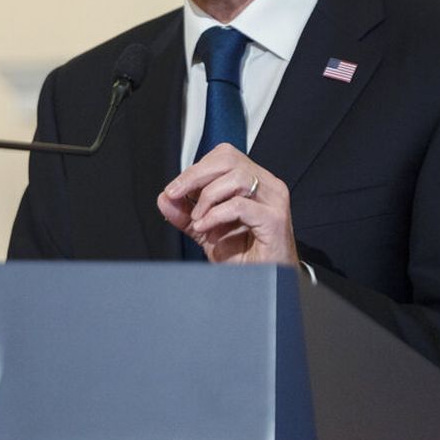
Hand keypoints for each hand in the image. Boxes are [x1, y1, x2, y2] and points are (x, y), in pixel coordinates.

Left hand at [158, 143, 298, 264]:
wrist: (265, 282)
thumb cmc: (245, 256)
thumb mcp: (206, 231)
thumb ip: (185, 214)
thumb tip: (164, 199)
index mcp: (253, 182)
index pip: (223, 157)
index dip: (195, 169)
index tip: (174, 189)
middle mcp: (267, 186)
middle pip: (228, 159)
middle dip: (195, 176)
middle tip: (175, 194)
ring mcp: (274, 201)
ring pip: (237, 177)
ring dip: (208, 197)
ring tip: (198, 219)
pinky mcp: (275, 220)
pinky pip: (240, 205)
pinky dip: (216, 215)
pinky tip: (206, 227)